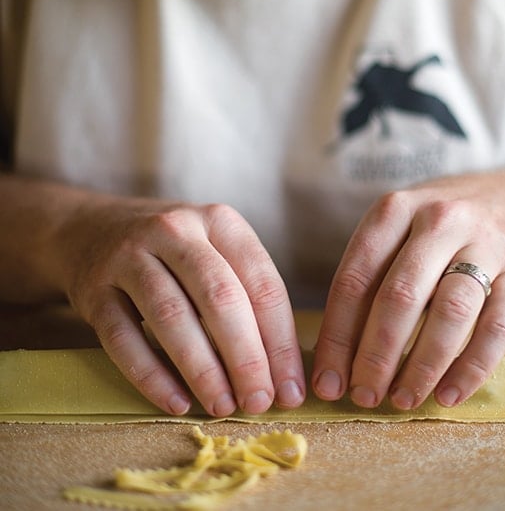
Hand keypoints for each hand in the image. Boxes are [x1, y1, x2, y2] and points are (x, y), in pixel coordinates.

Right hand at [61, 199, 304, 416]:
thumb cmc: (172, 251)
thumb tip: (282, 372)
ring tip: (223, 406)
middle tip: (259, 402)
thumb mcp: (214, 248)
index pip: (261, 282)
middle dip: (246, 357)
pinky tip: (177, 403)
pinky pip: (123, 339)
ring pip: (172, 317)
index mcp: (219, 221)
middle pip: (219, 298)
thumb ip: (247, 295)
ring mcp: (129, 257)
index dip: (280, 340)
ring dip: (202, 369)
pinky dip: (152, 376)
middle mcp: (175, 231)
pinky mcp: (94, 289)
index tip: (290, 388)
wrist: (90, 230)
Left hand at [311, 171, 504, 409]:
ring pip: (451, 313)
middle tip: (363, 396)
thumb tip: (333, 358)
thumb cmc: (436, 228)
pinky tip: (447, 395)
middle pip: (401, 295)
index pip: (355, 277)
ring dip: (422, 366)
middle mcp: (440, 219)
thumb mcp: (397, 231)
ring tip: (402, 400)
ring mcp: (486, 244)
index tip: (326, 381)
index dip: (337, 335)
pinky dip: (471, 369)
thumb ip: (368, 281)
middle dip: (376, 355)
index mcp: (395, 208)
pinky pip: (497, 329)